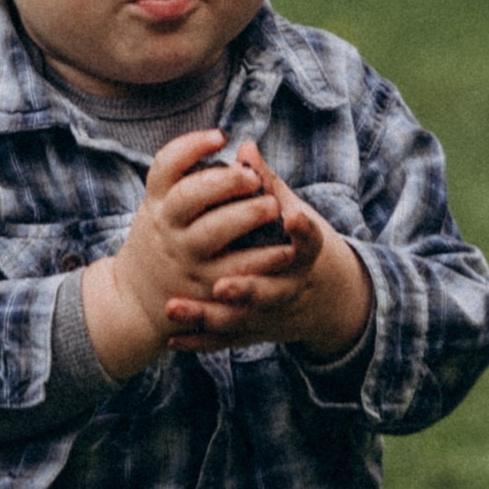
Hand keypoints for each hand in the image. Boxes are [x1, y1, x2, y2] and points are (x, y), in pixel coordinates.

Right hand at [80, 129, 285, 378]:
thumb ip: (191, 176)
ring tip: (274, 206)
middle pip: (190, 196)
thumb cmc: (162, 238)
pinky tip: (285, 248)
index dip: (191, 146)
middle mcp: (167, 226)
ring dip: (245, 216)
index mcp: (157, 200)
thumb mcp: (163, 205)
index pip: (165, 165)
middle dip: (224, 182)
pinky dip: (261, 259)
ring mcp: (184, 256)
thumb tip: (241, 145)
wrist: (135, 297)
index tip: (220, 136)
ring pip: (212, 233)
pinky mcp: (204, 285)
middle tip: (252, 176)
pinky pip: (234, 269)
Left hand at [80, 135, 370, 374]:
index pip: (309, 245)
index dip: (303, 233)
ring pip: (238, 320)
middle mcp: (287, 288)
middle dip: (245, 289)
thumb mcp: (290, 214)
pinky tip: (171, 341)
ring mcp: (268, 314)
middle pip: (268, 292)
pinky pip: (223, 341)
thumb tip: (245, 146)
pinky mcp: (251, 332)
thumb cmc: (293, 242)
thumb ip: (267, 185)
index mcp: (302, 257)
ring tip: (171, 308)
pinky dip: (198, 341)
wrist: (318, 298)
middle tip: (219, 284)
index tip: (291, 217)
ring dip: (205, 316)